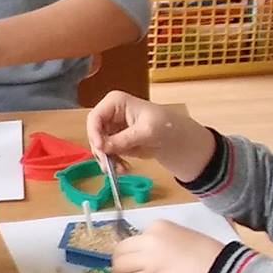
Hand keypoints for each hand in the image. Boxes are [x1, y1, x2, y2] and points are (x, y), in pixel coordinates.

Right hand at [87, 91, 215, 178]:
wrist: (178, 140)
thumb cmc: (166, 126)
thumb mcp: (146, 131)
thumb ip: (124, 139)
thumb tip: (103, 148)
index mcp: (115, 102)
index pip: (95, 117)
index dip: (94, 133)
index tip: (101, 149)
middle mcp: (110, 114)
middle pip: (94, 132)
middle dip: (100, 150)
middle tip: (109, 165)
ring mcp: (112, 129)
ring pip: (98, 145)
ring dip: (107, 159)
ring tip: (121, 170)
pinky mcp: (116, 142)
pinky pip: (107, 154)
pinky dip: (112, 162)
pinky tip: (123, 169)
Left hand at [111, 220, 227, 272]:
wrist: (218, 268)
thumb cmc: (206, 252)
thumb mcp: (180, 235)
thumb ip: (160, 240)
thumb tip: (148, 254)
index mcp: (158, 226)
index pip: (133, 237)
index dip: (132, 250)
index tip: (135, 258)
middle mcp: (149, 239)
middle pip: (120, 250)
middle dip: (119, 261)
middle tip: (123, 270)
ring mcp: (148, 259)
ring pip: (120, 266)